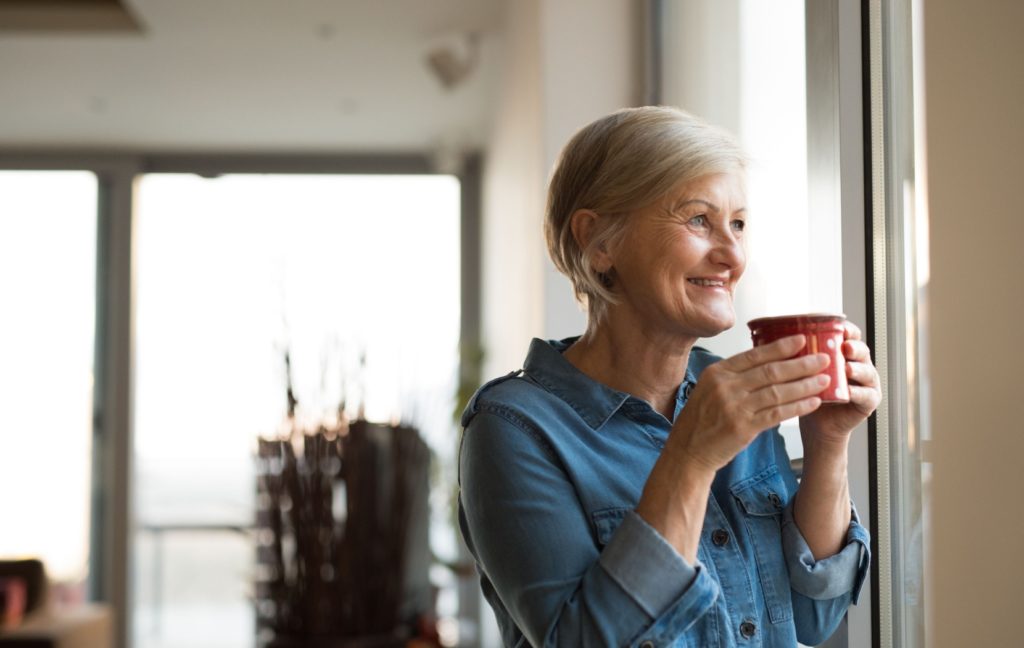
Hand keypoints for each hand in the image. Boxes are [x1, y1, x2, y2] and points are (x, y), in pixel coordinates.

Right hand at [667, 335, 828, 472]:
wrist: (688, 450)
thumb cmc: (700, 420)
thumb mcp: (709, 389)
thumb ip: (734, 377)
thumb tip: (767, 363)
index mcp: (717, 373)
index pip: (754, 354)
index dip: (781, 347)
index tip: (802, 340)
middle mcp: (725, 386)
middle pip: (771, 371)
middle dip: (801, 364)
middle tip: (823, 359)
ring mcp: (734, 407)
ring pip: (778, 391)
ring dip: (805, 385)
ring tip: (825, 380)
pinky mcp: (743, 427)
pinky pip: (777, 413)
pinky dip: (798, 407)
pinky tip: (813, 402)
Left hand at [799, 321, 881, 446]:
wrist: (815, 423)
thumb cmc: (807, 392)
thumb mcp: (802, 370)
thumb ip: (798, 354)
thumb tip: (772, 336)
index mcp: (842, 353)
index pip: (849, 335)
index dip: (847, 330)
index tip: (839, 327)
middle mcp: (858, 364)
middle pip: (861, 350)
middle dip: (855, 347)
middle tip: (845, 347)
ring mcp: (865, 383)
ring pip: (867, 372)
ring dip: (858, 369)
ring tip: (847, 368)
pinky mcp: (868, 402)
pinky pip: (867, 396)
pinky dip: (859, 393)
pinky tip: (849, 392)